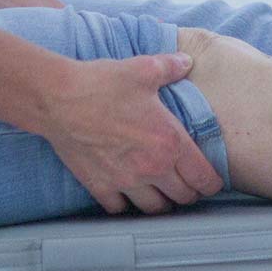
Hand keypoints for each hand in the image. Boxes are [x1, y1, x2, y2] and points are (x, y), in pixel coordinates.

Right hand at [38, 53, 224, 214]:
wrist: (59, 99)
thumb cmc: (102, 84)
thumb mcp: (144, 69)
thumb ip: (171, 66)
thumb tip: (186, 61)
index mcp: (169, 142)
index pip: (203, 178)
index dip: (211, 182)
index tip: (210, 181)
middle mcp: (152, 167)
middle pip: (183, 198)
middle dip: (189, 192)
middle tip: (186, 183)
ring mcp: (125, 181)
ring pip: (155, 209)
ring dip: (161, 201)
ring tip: (160, 190)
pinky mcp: (100, 187)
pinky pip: (120, 209)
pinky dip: (127, 204)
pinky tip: (127, 192)